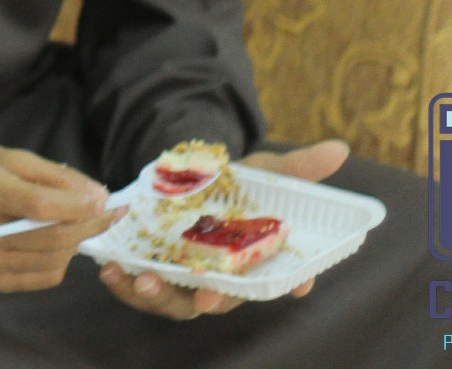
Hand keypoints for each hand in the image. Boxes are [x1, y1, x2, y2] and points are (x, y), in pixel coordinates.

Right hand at [0, 142, 121, 291]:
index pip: (40, 206)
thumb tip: (98, 197)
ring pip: (53, 261)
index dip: (78, 206)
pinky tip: (52, 242)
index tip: (103, 200)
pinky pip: (43, 277)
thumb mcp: (13, 158)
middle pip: (52, 237)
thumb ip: (57, 175)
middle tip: (107, 214)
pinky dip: (59, 261)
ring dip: (75, 243)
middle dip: (89, 226)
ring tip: (75, 225)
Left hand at [97, 138, 348, 319]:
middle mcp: (223, 276)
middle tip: (203, 295)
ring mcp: (185, 277)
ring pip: (177, 302)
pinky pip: (139, 289)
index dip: (291, 282)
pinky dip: (124, 284)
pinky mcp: (152, 271)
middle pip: (223, 299)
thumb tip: (340, 149)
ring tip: (142, 281)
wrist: (188, 179)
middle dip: (212, 300)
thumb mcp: (262, 170)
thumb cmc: (234, 185)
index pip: (281, 278)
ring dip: (160, 297)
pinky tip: (111, 271)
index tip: (297, 285)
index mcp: (255, 259)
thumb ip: (296, 165)